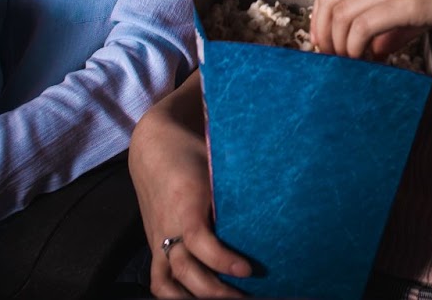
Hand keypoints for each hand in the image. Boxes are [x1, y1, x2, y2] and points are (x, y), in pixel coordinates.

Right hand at [131, 82, 249, 297]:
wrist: (154, 146)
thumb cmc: (192, 152)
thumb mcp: (215, 162)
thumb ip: (236, 184)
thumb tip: (277, 195)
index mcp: (186, 202)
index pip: (197, 240)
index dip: (221, 259)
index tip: (248, 270)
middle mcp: (168, 225)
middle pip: (185, 269)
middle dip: (215, 290)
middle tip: (247, 295)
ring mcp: (158, 238)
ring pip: (168, 282)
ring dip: (195, 298)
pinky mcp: (154, 245)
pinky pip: (160, 279)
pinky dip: (176, 295)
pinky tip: (200, 299)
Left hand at [311, 0, 431, 59]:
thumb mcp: (425, 1)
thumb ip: (396, 24)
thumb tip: (371, 49)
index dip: (320, 17)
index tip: (329, 44)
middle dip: (322, 34)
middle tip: (333, 60)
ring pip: (340, 13)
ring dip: (339, 44)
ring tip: (352, 64)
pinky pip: (363, 25)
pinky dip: (356, 47)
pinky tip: (370, 60)